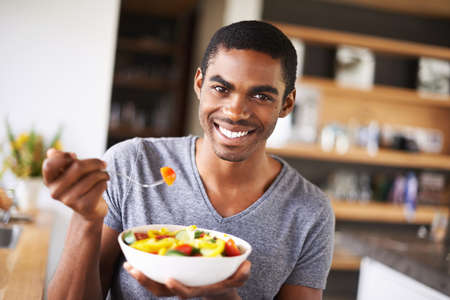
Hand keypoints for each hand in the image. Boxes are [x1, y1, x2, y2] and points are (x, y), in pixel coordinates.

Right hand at [42, 148, 108, 220]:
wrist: (90, 209)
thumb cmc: (80, 184)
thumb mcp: (69, 171)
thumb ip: (61, 160)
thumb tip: (51, 152)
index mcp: (49, 181)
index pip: (49, 165)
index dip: (63, 157)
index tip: (74, 156)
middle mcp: (55, 192)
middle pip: (78, 167)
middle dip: (94, 162)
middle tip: (103, 164)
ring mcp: (69, 201)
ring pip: (93, 176)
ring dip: (103, 174)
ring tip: (104, 176)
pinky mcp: (84, 206)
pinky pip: (100, 186)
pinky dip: (105, 182)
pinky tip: (103, 185)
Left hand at [123, 260, 250, 298]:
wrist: (219, 288)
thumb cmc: (228, 280)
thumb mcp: (239, 277)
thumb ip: (242, 273)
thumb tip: (245, 266)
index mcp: (200, 289)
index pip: (188, 293)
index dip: (179, 289)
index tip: (171, 280)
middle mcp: (185, 289)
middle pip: (163, 292)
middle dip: (147, 283)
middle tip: (133, 269)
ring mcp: (176, 284)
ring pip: (156, 286)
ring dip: (142, 276)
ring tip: (129, 264)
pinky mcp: (172, 276)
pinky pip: (156, 276)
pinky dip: (145, 269)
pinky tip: (135, 258)